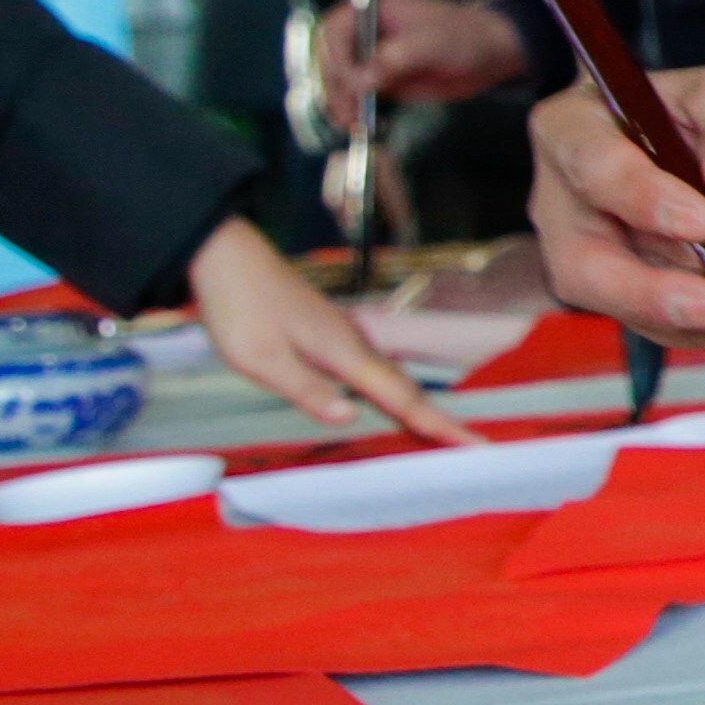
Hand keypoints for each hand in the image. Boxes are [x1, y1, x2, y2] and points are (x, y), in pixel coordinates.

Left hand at [183, 219, 474, 441]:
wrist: (226, 258)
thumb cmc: (239, 308)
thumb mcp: (261, 359)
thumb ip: (308, 389)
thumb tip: (350, 418)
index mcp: (343, 352)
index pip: (402, 398)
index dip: (440, 425)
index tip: (477, 445)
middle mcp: (354, 343)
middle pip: (407, 389)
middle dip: (441, 420)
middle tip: (472, 447)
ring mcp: (345, 336)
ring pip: (393, 378)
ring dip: (419, 407)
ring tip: (440, 433)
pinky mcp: (331, 333)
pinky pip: (376, 370)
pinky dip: (394, 391)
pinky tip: (389, 399)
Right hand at [313, 0, 526, 114]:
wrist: (491, 53)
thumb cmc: (464, 35)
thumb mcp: (430, 43)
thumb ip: (394, 59)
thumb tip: (360, 81)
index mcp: (370, 8)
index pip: (332, 32)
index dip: (336, 59)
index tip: (352, 84)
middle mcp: (362, 29)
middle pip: (326, 58)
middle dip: (334, 86)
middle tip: (349, 111)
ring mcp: (367, 56)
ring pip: (336, 81)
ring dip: (337, 103)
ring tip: (353, 123)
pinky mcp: (377, 79)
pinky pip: (353, 96)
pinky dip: (350, 110)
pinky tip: (357, 124)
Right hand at [525, 57, 704, 339]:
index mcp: (584, 121)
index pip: (588, 161)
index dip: (638, 196)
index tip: (701, 220)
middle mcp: (575, 195)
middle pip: (579, 257)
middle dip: (642, 288)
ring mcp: (602, 253)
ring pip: (617, 305)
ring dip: (684, 316)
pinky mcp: (640, 295)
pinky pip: (664, 327)